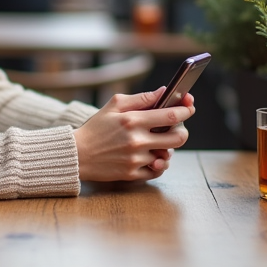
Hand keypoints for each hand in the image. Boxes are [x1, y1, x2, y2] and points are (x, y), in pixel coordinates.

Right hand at [73, 88, 192, 182]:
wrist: (77, 154)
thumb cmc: (96, 127)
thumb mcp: (114, 105)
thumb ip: (141, 98)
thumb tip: (163, 92)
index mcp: (133, 120)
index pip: (171, 115)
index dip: (185, 110)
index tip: (190, 107)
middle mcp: (137, 140)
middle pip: (178, 138)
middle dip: (182, 132)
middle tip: (177, 128)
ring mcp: (135, 159)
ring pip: (167, 155)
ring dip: (166, 148)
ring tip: (158, 142)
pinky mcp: (132, 174)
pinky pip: (157, 171)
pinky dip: (158, 164)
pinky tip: (152, 157)